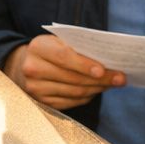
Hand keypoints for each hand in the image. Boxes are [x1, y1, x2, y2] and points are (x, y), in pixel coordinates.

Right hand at [3, 35, 124, 109]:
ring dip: (97, 88)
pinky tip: (97, 90)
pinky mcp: (42, 102)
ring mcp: (36, 89)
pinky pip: (71, 102)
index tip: (102, 70)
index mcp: (38, 47)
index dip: (84, 64)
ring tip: (112, 83)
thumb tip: (109, 59)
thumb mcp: (58, 41)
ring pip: (74, 92)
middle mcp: (33, 69)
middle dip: (100, 79)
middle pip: (72, 78)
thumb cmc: (50, 50)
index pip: (63, 56)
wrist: (24, 66)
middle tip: (120, 78)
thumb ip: (78, 46)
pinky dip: (87, 97)